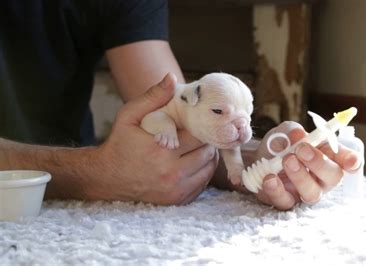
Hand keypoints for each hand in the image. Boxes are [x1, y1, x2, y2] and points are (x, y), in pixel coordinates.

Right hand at [91, 73, 218, 204]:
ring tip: (197, 146)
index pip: (199, 134)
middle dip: (206, 140)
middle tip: (200, 133)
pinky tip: (193, 162)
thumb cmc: (120, 143)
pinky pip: (202, 184)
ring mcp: (176, 189)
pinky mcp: (177, 200)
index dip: (202, 125)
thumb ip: (153, 97)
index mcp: (162, 150)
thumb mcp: (129, 115)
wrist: (106, 177)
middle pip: (208, 152)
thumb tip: (172, 78)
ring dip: (207, 156)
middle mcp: (172, 173)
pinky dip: (202, 172)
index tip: (198, 121)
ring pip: (209, 168)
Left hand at [253, 121, 362, 209]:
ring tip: (286, 160)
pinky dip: (277, 189)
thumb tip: (298, 135)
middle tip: (302, 150)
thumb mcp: (285, 132)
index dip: (352, 161)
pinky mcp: (287, 201)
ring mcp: (305, 192)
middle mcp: (322, 178)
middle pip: (333, 177)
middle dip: (320, 163)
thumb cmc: (281, 144)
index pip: (348, 160)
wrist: (257, 158)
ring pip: (312, 193)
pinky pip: (286, 201)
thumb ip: (292, 131)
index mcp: (329, 156)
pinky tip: (270, 178)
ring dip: (300, 176)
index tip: (351, 161)